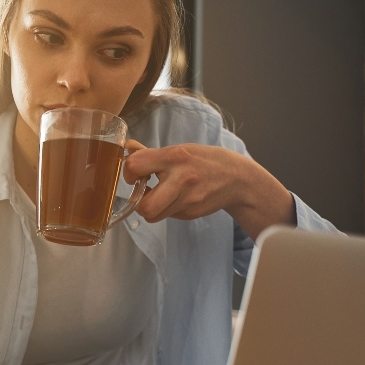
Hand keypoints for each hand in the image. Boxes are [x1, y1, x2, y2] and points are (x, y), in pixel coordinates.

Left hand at [122, 139, 294, 239]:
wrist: (237, 178)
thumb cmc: (204, 161)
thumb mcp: (180, 149)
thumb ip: (151, 153)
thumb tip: (127, 148)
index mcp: (175, 157)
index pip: (135, 166)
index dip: (129, 172)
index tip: (135, 173)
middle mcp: (182, 179)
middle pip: (145, 206)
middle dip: (139, 202)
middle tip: (145, 192)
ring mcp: (188, 200)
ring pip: (153, 215)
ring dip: (152, 208)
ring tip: (160, 195)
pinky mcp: (192, 213)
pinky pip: (167, 216)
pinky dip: (167, 209)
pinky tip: (177, 198)